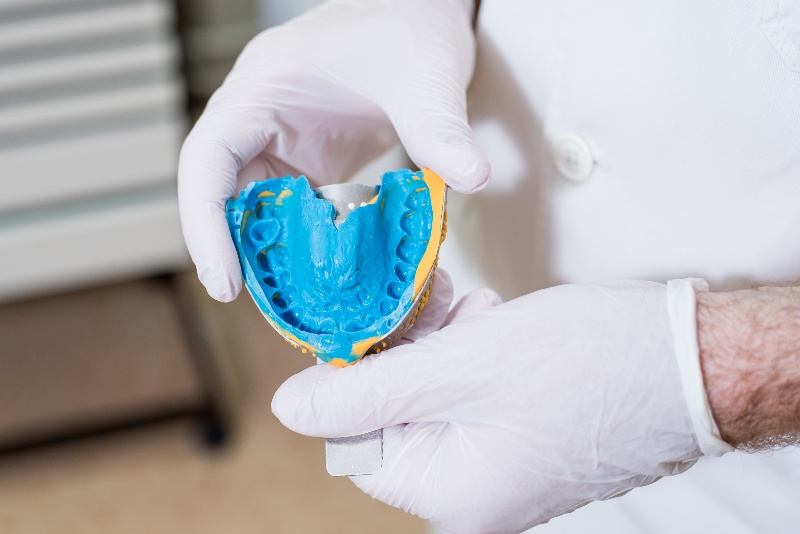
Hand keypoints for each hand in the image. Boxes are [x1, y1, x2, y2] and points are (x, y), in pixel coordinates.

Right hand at [178, 0, 489, 301]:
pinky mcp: (308, 158)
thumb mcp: (423, 76)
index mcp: (264, 87)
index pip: (207, 157)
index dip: (204, 222)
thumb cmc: (409, 25)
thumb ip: (441, 129)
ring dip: (267, 252)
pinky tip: (321, 276)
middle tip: (264, 307)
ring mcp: (282, 139)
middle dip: (233, 250)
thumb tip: (474, 179)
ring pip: (252, 206)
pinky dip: (299, 243)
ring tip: (292, 303)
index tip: (224, 282)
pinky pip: (288, 208)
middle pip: (221, 193)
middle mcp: (260, 115)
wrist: (421, 11)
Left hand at [272, 279, 731, 533]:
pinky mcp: (521, 427)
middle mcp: (471, 487)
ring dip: (440, 338)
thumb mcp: (460, 367)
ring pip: (433, 387)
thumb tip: (288, 409)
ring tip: (469, 307)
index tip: (363, 319)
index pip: (356, 440)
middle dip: (405, 345)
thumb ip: (368, 390)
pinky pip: (470, 386)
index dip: (354, 374)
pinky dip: (469, 345)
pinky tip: (485, 316)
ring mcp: (499, 458)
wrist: (692, 360)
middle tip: (423, 298)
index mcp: (450, 491)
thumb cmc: (588, 366)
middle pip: (395, 408)